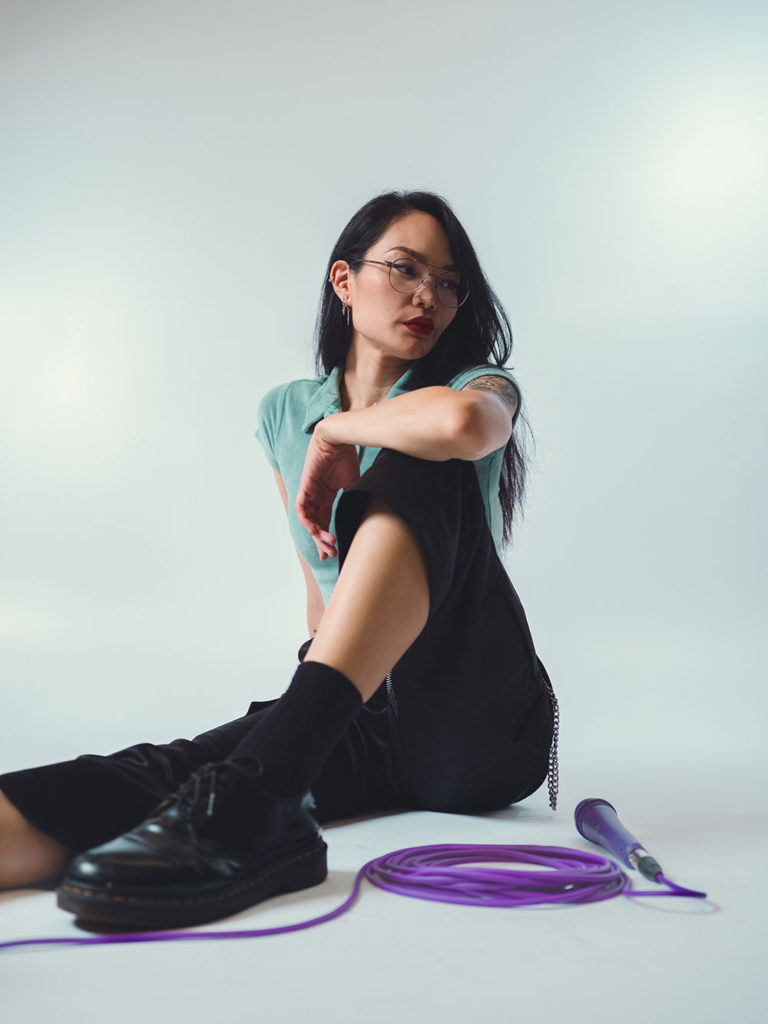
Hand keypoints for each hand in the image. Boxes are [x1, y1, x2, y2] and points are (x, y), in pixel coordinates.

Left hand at [295, 423, 359, 559]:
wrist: (339, 438)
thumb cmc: (346, 457)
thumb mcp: (353, 483)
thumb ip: (352, 499)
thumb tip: (358, 517)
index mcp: (327, 496)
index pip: (324, 521)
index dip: (327, 537)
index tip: (333, 551)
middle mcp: (316, 496)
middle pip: (316, 524)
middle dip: (322, 541)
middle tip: (330, 554)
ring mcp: (309, 492)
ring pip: (308, 520)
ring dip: (317, 535)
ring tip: (329, 544)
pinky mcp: (304, 487)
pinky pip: (302, 509)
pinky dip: (309, 522)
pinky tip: (318, 531)